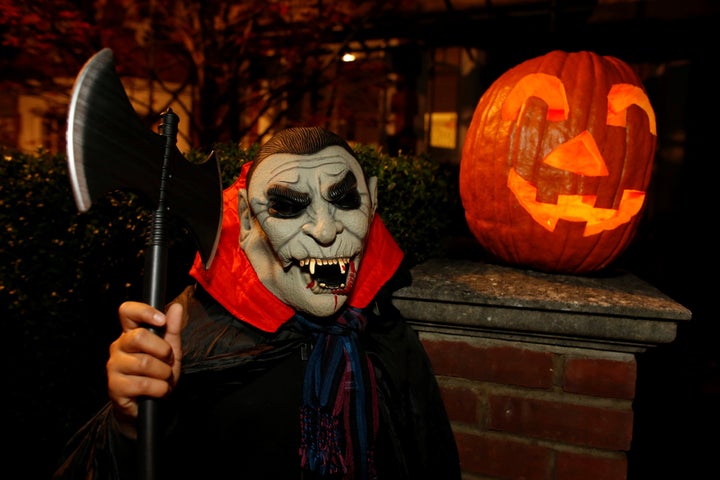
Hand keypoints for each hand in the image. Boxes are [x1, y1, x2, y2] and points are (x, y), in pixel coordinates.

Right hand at [106, 301, 183, 437]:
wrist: (153, 405)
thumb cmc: (159, 373)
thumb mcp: (171, 350)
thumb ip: (173, 329)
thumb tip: (176, 306)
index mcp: (130, 333)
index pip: (127, 311)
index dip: (144, 311)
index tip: (161, 320)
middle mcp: (118, 347)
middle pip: (139, 337)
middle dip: (163, 351)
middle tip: (167, 361)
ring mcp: (114, 367)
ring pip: (144, 363)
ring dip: (164, 373)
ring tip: (164, 378)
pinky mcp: (115, 387)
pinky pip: (143, 384)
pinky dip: (160, 389)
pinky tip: (160, 391)